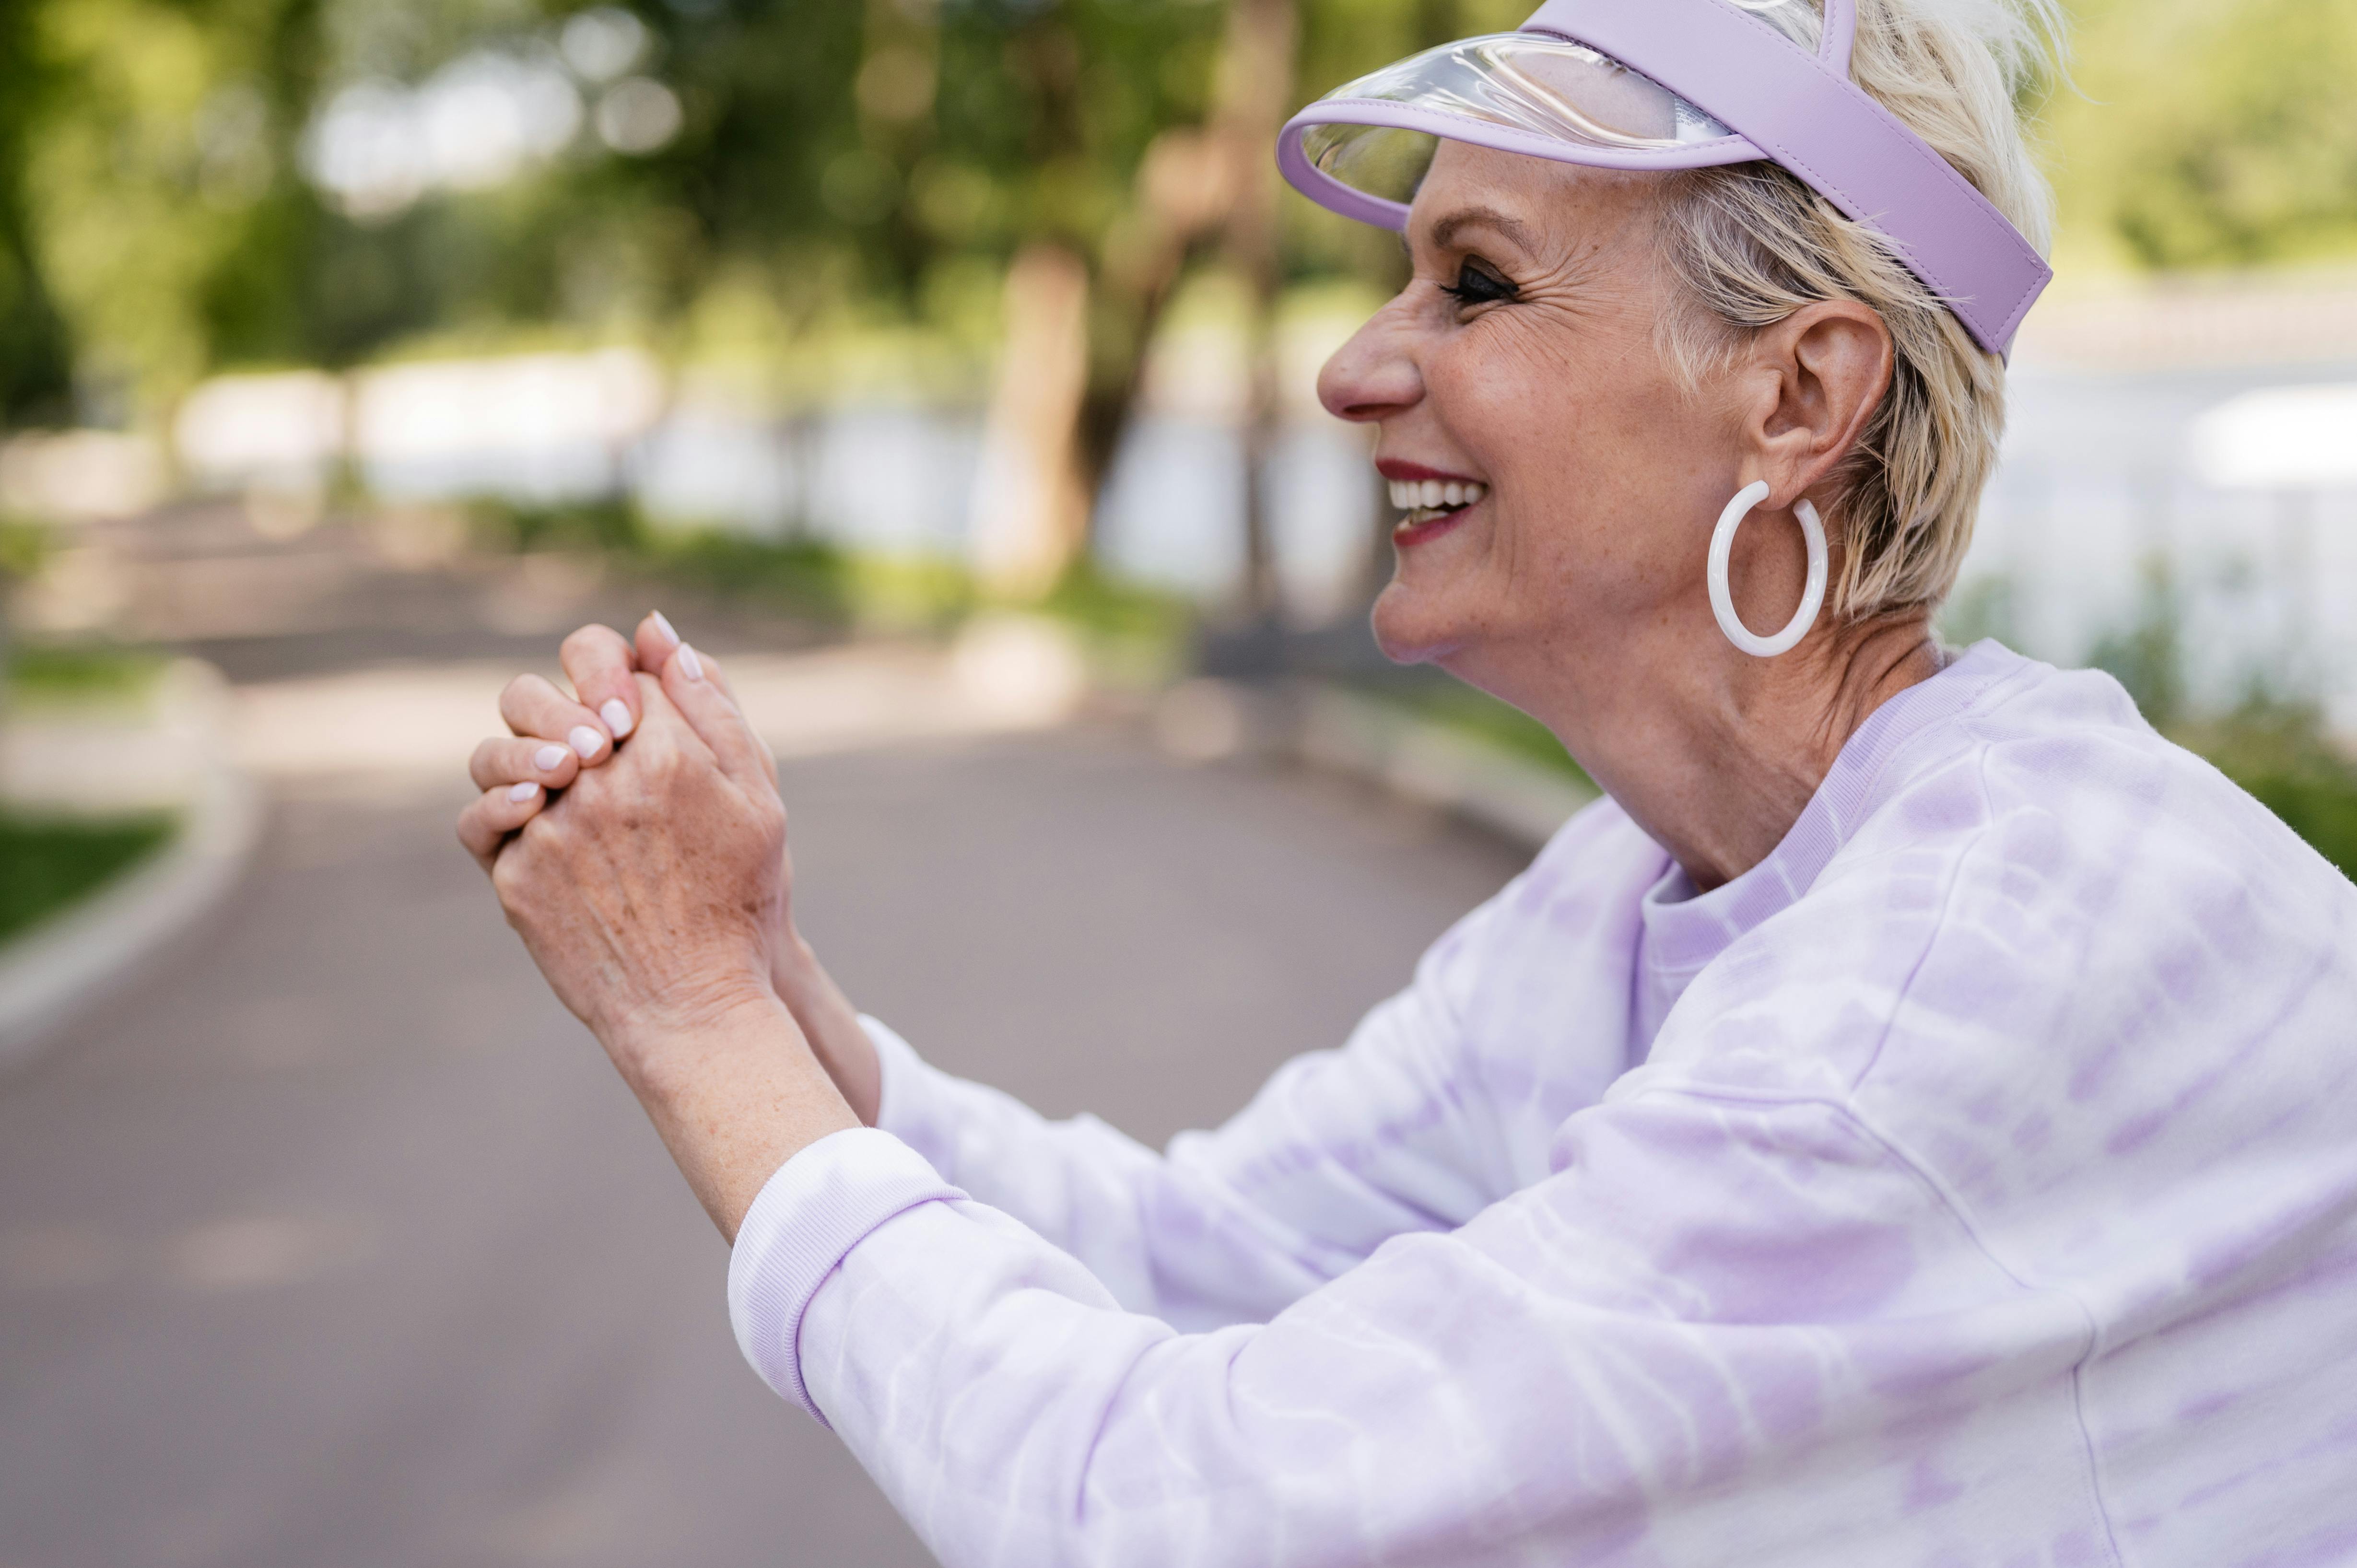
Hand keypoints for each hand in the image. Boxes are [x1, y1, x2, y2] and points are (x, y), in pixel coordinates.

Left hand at [456, 614, 883, 1122]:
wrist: (694, 1002)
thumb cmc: (738, 896)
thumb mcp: (758, 795)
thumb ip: (713, 708)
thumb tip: (660, 636)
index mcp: (665, 750)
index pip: (611, 664)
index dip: (610, 674)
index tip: (623, 707)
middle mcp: (600, 781)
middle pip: (541, 698)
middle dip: (558, 707)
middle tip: (588, 742)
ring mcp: (552, 830)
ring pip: (497, 756)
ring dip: (520, 757)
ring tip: (558, 782)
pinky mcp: (516, 877)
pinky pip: (480, 823)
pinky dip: (497, 814)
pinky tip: (531, 821)